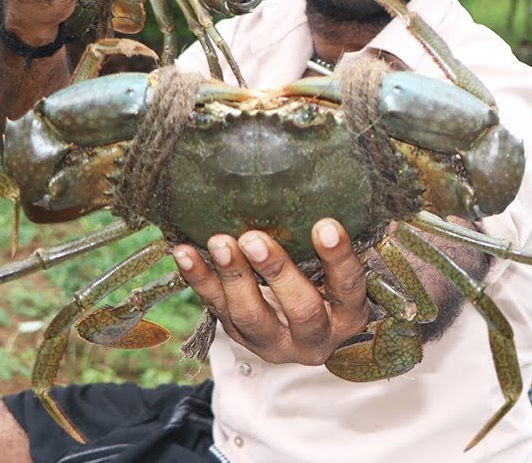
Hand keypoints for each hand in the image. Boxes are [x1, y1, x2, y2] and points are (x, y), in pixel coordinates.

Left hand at [172, 219, 369, 364]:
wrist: (302, 338)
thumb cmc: (325, 290)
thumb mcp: (338, 276)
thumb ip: (331, 246)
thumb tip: (324, 189)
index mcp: (348, 317)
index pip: (348, 288)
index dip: (338, 259)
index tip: (326, 225)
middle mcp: (314, 337)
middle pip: (301, 309)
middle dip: (276, 272)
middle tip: (254, 239)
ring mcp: (273, 341)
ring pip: (250, 315)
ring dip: (232, 276)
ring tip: (218, 242)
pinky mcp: (238, 335)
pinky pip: (215, 307)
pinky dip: (198, 278)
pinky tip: (183, 253)